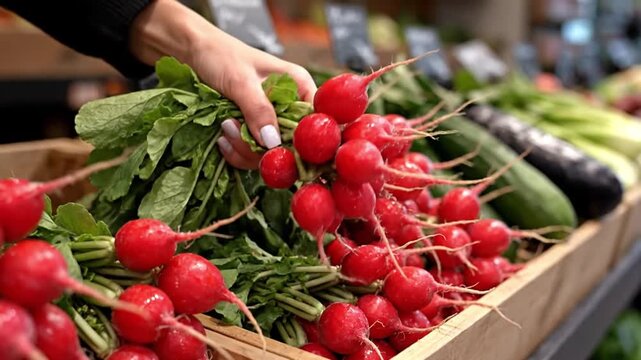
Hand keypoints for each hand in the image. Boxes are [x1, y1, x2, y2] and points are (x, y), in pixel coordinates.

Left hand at [130, 0, 316, 168]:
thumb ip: (258, 110)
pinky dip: (236, 152)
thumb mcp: (241, 81)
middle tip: (232, 128)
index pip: (314, 120)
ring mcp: (269, 121)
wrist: (191, 52)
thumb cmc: (219, 55)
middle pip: (290, 143)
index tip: (276, 146)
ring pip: (269, 153)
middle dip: (261, 146)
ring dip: (244, 149)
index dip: (301, 138)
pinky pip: (252, 155)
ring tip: (224, 128)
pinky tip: (222, 139)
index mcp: (297, 86)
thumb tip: (273, 141)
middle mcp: (287, 106)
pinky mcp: (252, 131)